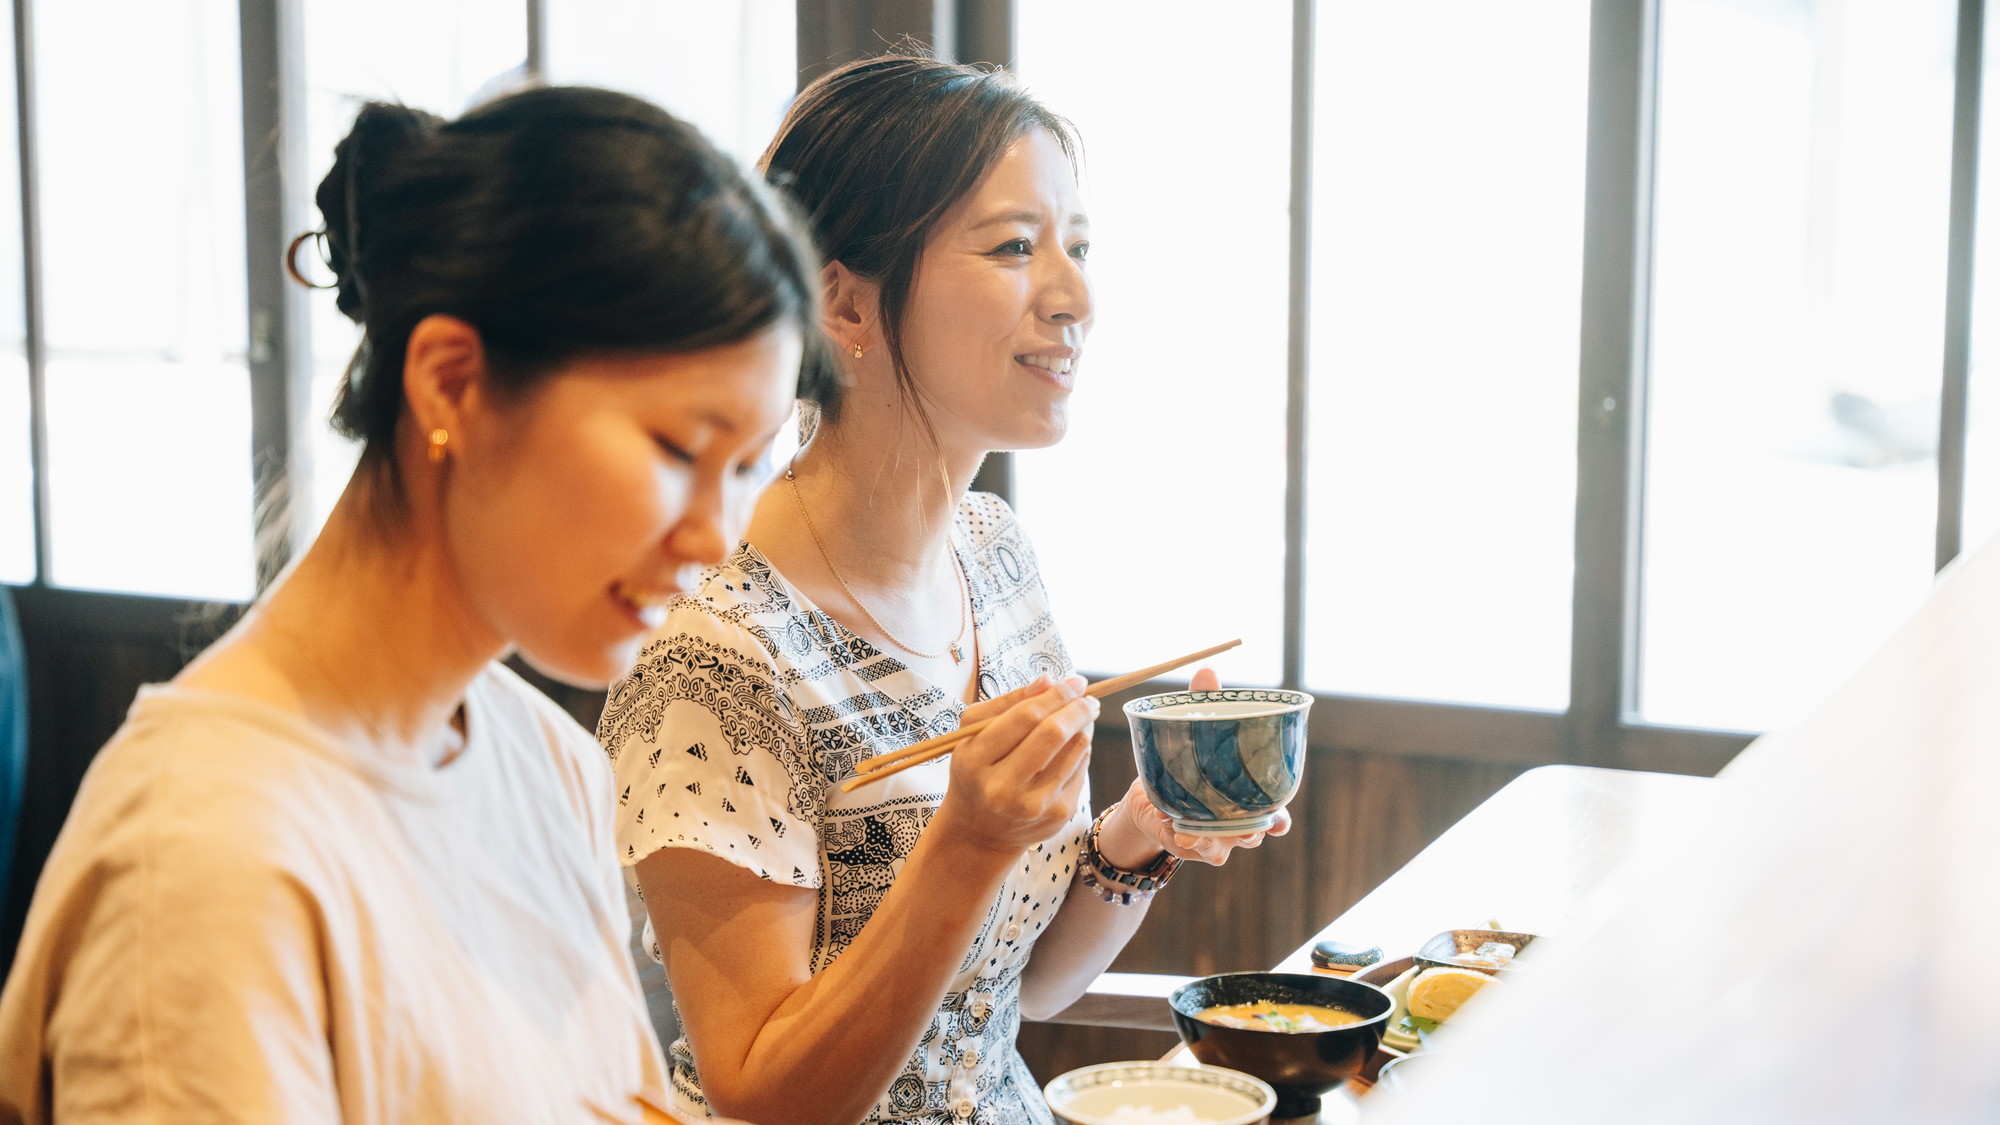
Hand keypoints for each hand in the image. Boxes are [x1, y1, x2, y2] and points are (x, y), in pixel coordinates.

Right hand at [933, 675, 1096, 857]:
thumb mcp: (973, 735)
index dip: (1055, 695)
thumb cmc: (976, 772)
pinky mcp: (1056, 815)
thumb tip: (1048, 680)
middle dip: (1078, 708)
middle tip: (1088, 696)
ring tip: (1083, 716)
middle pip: (1053, 734)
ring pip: (1075, 751)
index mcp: (975, 760)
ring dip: (1084, 727)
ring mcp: (1032, 805)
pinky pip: (1081, 770)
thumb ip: (1007, 703)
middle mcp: (1002, 787)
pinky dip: (1081, 751)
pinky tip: (1072, 746)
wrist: (979, 832)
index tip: (1074, 682)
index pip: (1024, 717)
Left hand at [1099, 665, 1290, 865]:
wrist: (1147, 794)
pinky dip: (1186, 842)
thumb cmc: (1185, 760)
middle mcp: (1236, 823)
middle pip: (1255, 836)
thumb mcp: (1192, 730)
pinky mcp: (1188, 845)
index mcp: (1248, 799)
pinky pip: (1192, 851)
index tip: (1280, 824)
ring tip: (1201, 832)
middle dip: (1253, 835)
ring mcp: (1214, 838)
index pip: (1274, 814)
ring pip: (1224, 850)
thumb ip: (1204, 703)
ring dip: (1215, 843)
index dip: (1280, 821)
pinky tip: (1176, 830)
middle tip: (1245, 830)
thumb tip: (1208, 669)